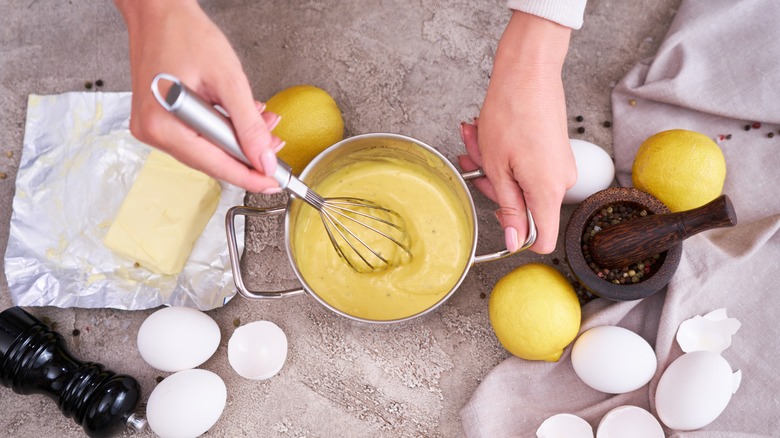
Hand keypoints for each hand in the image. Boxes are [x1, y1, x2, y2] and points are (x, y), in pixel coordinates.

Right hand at [115, 0, 282, 192]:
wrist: (159, 11)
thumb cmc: (184, 33)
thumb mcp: (228, 80)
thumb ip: (248, 124)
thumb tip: (265, 158)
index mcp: (164, 125)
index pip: (216, 165)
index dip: (250, 176)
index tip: (274, 183)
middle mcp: (153, 132)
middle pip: (211, 160)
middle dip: (247, 154)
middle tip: (276, 146)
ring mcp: (153, 127)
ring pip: (207, 149)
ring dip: (237, 139)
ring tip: (262, 121)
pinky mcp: (159, 120)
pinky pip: (197, 136)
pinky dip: (222, 129)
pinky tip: (239, 117)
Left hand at [458, 11, 576, 253]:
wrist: (529, 72)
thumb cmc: (511, 112)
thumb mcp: (497, 168)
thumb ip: (508, 207)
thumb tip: (513, 241)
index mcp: (547, 192)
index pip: (542, 240)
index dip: (517, 236)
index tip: (497, 218)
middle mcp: (560, 182)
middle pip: (522, 206)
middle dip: (492, 184)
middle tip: (472, 162)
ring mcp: (559, 166)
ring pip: (519, 181)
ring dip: (492, 164)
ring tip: (476, 137)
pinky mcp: (555, 152)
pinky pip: (526, 164)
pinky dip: (504, 153)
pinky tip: (487, 133)